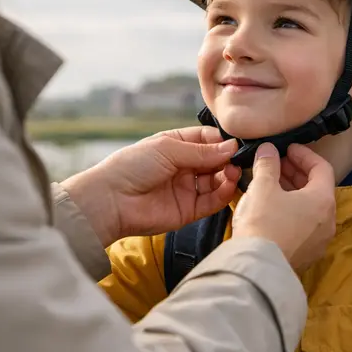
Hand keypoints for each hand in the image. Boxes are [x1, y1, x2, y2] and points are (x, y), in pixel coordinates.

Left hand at [60, 127, 240, 245]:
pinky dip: (223, 194)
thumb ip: (202, 151)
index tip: (237, 144)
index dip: (222, 142)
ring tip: (232, 173)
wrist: (111, 200)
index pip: (207, 140)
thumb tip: (232, 147)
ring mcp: (187, 188)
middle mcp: (184, 166)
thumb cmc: (132, 166)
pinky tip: (228, 186)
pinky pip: (212, 202)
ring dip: (228, 176)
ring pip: (217, 181)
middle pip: (216, 161)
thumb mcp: (168, 149)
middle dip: (229, 160)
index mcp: (176, 145)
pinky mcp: (189, 210)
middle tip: (239, 161)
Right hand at [231, 143, 335, 272]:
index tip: (288, 149)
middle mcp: (328, 221)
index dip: (304, 155)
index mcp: (323, 201)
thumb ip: (267, 164)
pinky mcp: (305, 255)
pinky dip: (290, 212)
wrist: (257, 269)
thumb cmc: (263, 224)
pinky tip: (270, 209)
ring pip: (309, 209)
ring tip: (271, 184)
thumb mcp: (262, 187)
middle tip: (277, 164)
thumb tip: (268, 150)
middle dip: (296, 173)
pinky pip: (302, 226)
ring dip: (292, 193)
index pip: (322, 168)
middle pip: (317, 189)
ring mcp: (318, 241)